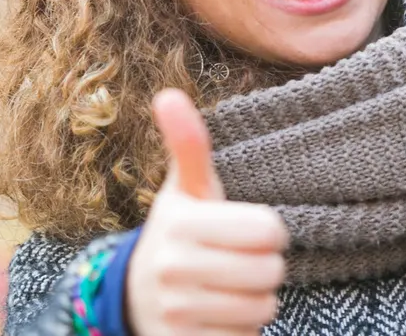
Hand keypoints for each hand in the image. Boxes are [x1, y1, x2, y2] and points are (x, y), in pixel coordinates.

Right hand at [127, 89, 288, 334]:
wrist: (134, 296)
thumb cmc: (180, 232)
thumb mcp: (186, 189)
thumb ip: (188, 144)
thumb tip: (169, 94)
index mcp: (179, 223)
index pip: (269, 230)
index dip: (270, 231)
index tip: (249, 231)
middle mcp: (172, 268)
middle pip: (271, 272)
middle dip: (266, 267)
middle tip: (241, 261)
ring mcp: (176, 313)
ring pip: (263, 309)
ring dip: (257, 300)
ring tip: (231, 288)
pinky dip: (242, 330)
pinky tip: (221, 317)